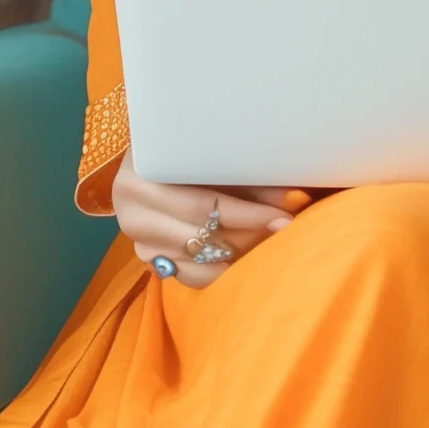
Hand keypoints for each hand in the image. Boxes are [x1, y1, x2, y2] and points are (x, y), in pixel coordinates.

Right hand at [112, 153, 307, 287]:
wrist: (156, 160)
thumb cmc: (188, 151)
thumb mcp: (213, 156)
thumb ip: (248, 177)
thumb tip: (295, 198)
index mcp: (140, 177)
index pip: (201, 204)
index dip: (247, 212)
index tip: (284, 215)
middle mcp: (132, 214)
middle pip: (202, 236)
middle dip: (250, 234)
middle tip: (286, 229)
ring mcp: (140, 242)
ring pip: (200, 261)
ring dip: (240, 252)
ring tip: (268, 239)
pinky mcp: (151, 262)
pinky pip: (193, 276)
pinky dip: (221, 268)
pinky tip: (244, 255)